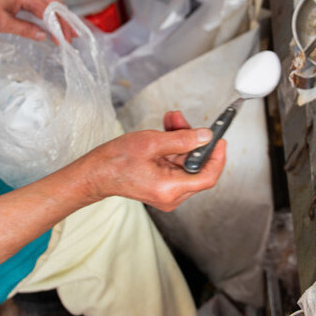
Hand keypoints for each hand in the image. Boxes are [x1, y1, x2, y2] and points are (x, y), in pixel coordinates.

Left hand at [0, 0, 74, 41]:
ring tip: (67, 32)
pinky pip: (44, 1)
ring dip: (60, 17)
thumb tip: (43, 36)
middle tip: (72, 38)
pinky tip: (55, 23)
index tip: (63, 41)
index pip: (50, 12)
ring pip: (52, 2)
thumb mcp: (3, 24)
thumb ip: (25, 30)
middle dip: (65, 22)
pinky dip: (51, 13)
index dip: (59, 27)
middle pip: (56, 5)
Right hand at [79, 110, 225, 210]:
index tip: (219, 140)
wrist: (95, 173)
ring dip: (182, 141)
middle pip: (196, 167)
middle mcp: (171, 196)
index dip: (217, 157)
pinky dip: (174, 148)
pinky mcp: (162, 186)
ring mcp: (167, 192)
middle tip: (184, 121)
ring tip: (172, 120)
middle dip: (193, 141)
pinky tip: (168, 130)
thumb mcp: (151, 142)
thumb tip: (206, 137)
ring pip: (185, 163)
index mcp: (170, 188)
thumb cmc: (115, 161)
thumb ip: (182, 139)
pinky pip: (176, 165)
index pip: (208, 176)